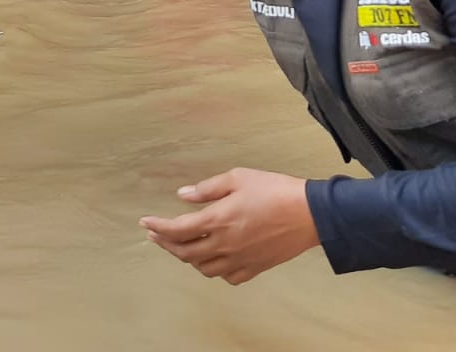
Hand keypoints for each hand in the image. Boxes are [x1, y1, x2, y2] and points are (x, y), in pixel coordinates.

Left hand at [140, 168, 318, 285]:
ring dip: (188, 258)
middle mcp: (224, 244)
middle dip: (166, 244)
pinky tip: (213, 260)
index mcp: (217, 220)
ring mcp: (239, 259)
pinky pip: (227, 277)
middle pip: (185, 253)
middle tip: (156, 235)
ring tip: (182, 245)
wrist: (310, 213)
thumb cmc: (274, 190)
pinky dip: (214, 270)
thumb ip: (207, 189)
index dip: (157, 227)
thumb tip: (183, 195)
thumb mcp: (237, 178)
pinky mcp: (255, 268)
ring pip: (203, 268)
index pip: (176, 229)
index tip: (145, 223)